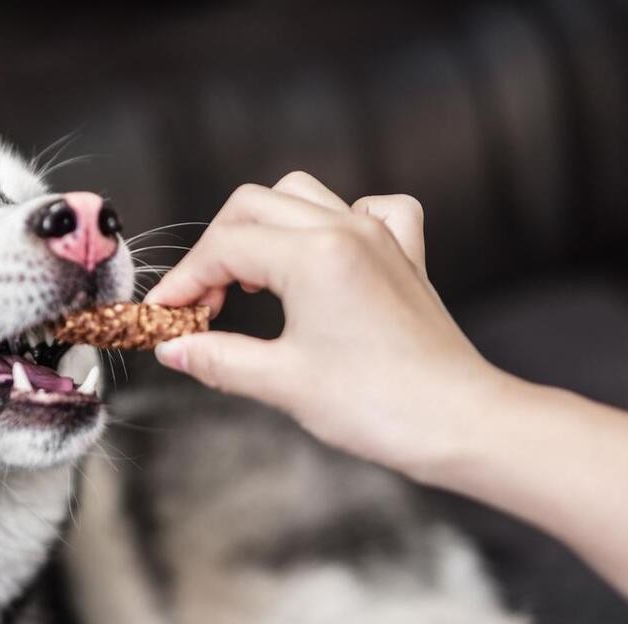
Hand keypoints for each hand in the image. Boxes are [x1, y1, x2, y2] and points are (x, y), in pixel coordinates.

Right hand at [146, 172, 506, 476]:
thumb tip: (175, 348)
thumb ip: (218, 357)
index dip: (184, 281)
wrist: (462, 424)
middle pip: (252, 206)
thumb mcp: (282, 383)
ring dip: (261, 229)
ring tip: (246, 282)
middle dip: (214, 250)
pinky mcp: (403, 257)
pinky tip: (321, 254)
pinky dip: (333, 219)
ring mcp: (380, 238)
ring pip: (300, 195)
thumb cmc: (383, 406)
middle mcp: (347, 230)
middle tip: (200, 304)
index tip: (165, 314)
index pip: (224, 248)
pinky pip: (368, 208)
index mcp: (315, 254)